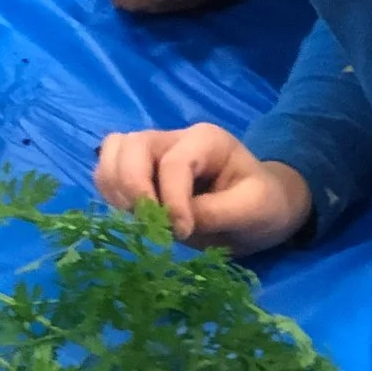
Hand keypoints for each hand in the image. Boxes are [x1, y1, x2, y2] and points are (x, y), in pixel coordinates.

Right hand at [94, 125, 311, 252]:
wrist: (262, 207)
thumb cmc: (263, 205)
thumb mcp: (254, 209)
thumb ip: (215, 213)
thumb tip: (172, 223)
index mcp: (206, 140)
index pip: (174, 163)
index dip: (172, 201)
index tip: (182, 233)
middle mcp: (174, 138)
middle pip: (131, 145)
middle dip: (134, 187)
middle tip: (150, 224)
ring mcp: (153, 151)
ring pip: (112, 151)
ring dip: (117, 188)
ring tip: (139, 219)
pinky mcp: (139, 170)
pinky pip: (108, 171)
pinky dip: (111, 193)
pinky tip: (132, 217)